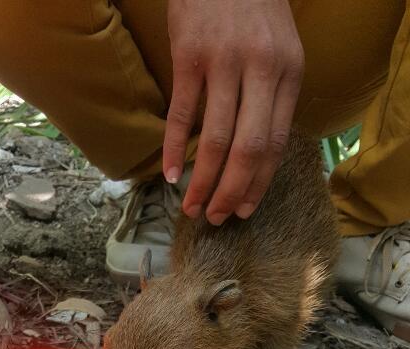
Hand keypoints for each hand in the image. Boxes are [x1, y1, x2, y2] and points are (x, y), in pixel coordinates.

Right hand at [163, 0, 303, 224]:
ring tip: (192, 206)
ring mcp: (224, 62)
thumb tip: (256, 154)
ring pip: (215, 139)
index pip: (275, 143)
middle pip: (248, 148)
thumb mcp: (278, 50)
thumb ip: (272, 96)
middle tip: (216, 218)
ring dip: (203, 181)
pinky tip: (170, 174)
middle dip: (231, 192)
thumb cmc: (251, 10)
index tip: (244, 210)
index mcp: (288, 72)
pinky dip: (174, 149)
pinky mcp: (189, 55)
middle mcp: (261, 69)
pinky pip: (182, 114)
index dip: (258, 183)